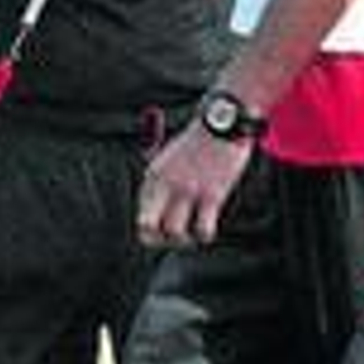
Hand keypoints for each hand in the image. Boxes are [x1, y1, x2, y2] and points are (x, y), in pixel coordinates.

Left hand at [137, 120, 251, 246]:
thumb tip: (164, 202)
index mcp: (153, 174)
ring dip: (182, 241)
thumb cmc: (202, 138)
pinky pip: (202, 228)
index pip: (140, 212)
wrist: (223, 121)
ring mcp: (188, 190)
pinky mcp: (211, 194)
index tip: (163, 228)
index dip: (150, 227)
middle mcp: (166, 184)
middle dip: (157, 240)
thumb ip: (164, 177)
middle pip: (147, 226)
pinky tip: (207, 232)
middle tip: (170, 240)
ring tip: (191, 237)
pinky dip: (204, 236)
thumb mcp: (171, 154)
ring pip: (174, 232)